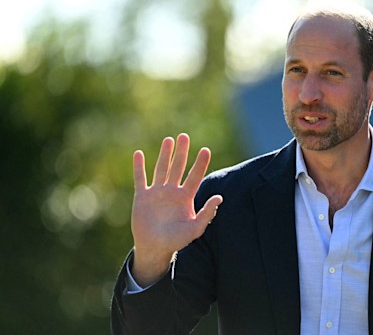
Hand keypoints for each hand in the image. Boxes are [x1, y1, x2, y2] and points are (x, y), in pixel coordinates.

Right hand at [130, 133, 222, 286]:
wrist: (155, 248)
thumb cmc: (176, 240)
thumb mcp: (195, 229)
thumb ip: (207, 213)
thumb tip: (220, 197)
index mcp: (186, 197)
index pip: (195, 176)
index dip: (200, 163)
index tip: (205, 150)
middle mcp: (172, 191)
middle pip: (178, 167)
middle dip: (181, 152)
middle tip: (184, 136)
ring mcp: (157, 192)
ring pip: (161, 169)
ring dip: (165, 154)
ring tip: (169, 140)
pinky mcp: (142, 196)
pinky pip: (140, 178)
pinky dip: (139, 167)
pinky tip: (139, 154)